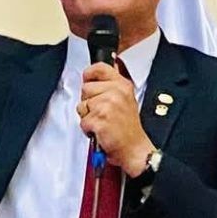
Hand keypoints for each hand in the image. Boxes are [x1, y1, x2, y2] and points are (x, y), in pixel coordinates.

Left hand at [76, 62, 155, 177]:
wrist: (134, 149)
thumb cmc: (128, 128)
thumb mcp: (126, 100)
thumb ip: (111, 87)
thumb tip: (92, 77)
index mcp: (123, 85)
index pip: (99, 68)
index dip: (89, 74)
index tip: (88, 81)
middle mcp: (116, 93)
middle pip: (85, 88)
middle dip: (88, 101)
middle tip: (102, 112)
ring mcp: (107, 106)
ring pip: (82, 105)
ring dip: (88, 116)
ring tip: (102, 122)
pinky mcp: (100, 120)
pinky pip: (82, 121)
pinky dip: (88, 129)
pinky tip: (100, 131)